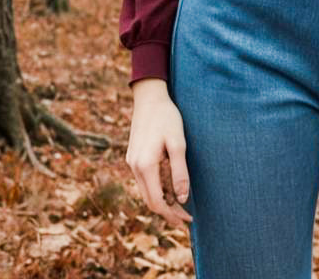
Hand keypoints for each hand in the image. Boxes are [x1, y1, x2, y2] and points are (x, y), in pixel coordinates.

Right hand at [126, 78, 192, 226]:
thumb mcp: (178, 143)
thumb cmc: (167, 118)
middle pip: (150, 201)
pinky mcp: (133, 157)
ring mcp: (132, 162)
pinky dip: (156, 189)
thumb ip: (180, 172)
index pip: (157, 202)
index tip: (187, 221)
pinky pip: (143, 180)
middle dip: (168, 212)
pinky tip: (169, 188)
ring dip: (162, 201)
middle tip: (186, 218)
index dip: (172, 215)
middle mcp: (134, 167)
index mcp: (145, 166)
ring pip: (146, 192)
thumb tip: (181, 198)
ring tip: (180, 206)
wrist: (149, 98)